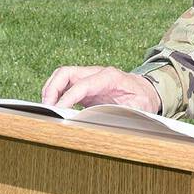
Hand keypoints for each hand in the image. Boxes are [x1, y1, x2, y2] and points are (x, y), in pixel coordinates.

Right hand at [41, 65, 160, 112]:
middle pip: (65, 73)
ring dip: (50, 90)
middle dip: (52, 89)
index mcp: (109, 77)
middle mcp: (96, 73)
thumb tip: (113, 121)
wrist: (146, 90)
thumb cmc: (143, 98)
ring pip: (62, 76)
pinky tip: (54, 108)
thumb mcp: (141, 106)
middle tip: (46, 109)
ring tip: (47, 109)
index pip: (82, 84)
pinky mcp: (84, 85)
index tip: (57, 111)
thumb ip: (128, 112)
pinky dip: (55, 94)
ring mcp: (89, 77)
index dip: (67, 97)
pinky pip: (64, 84)